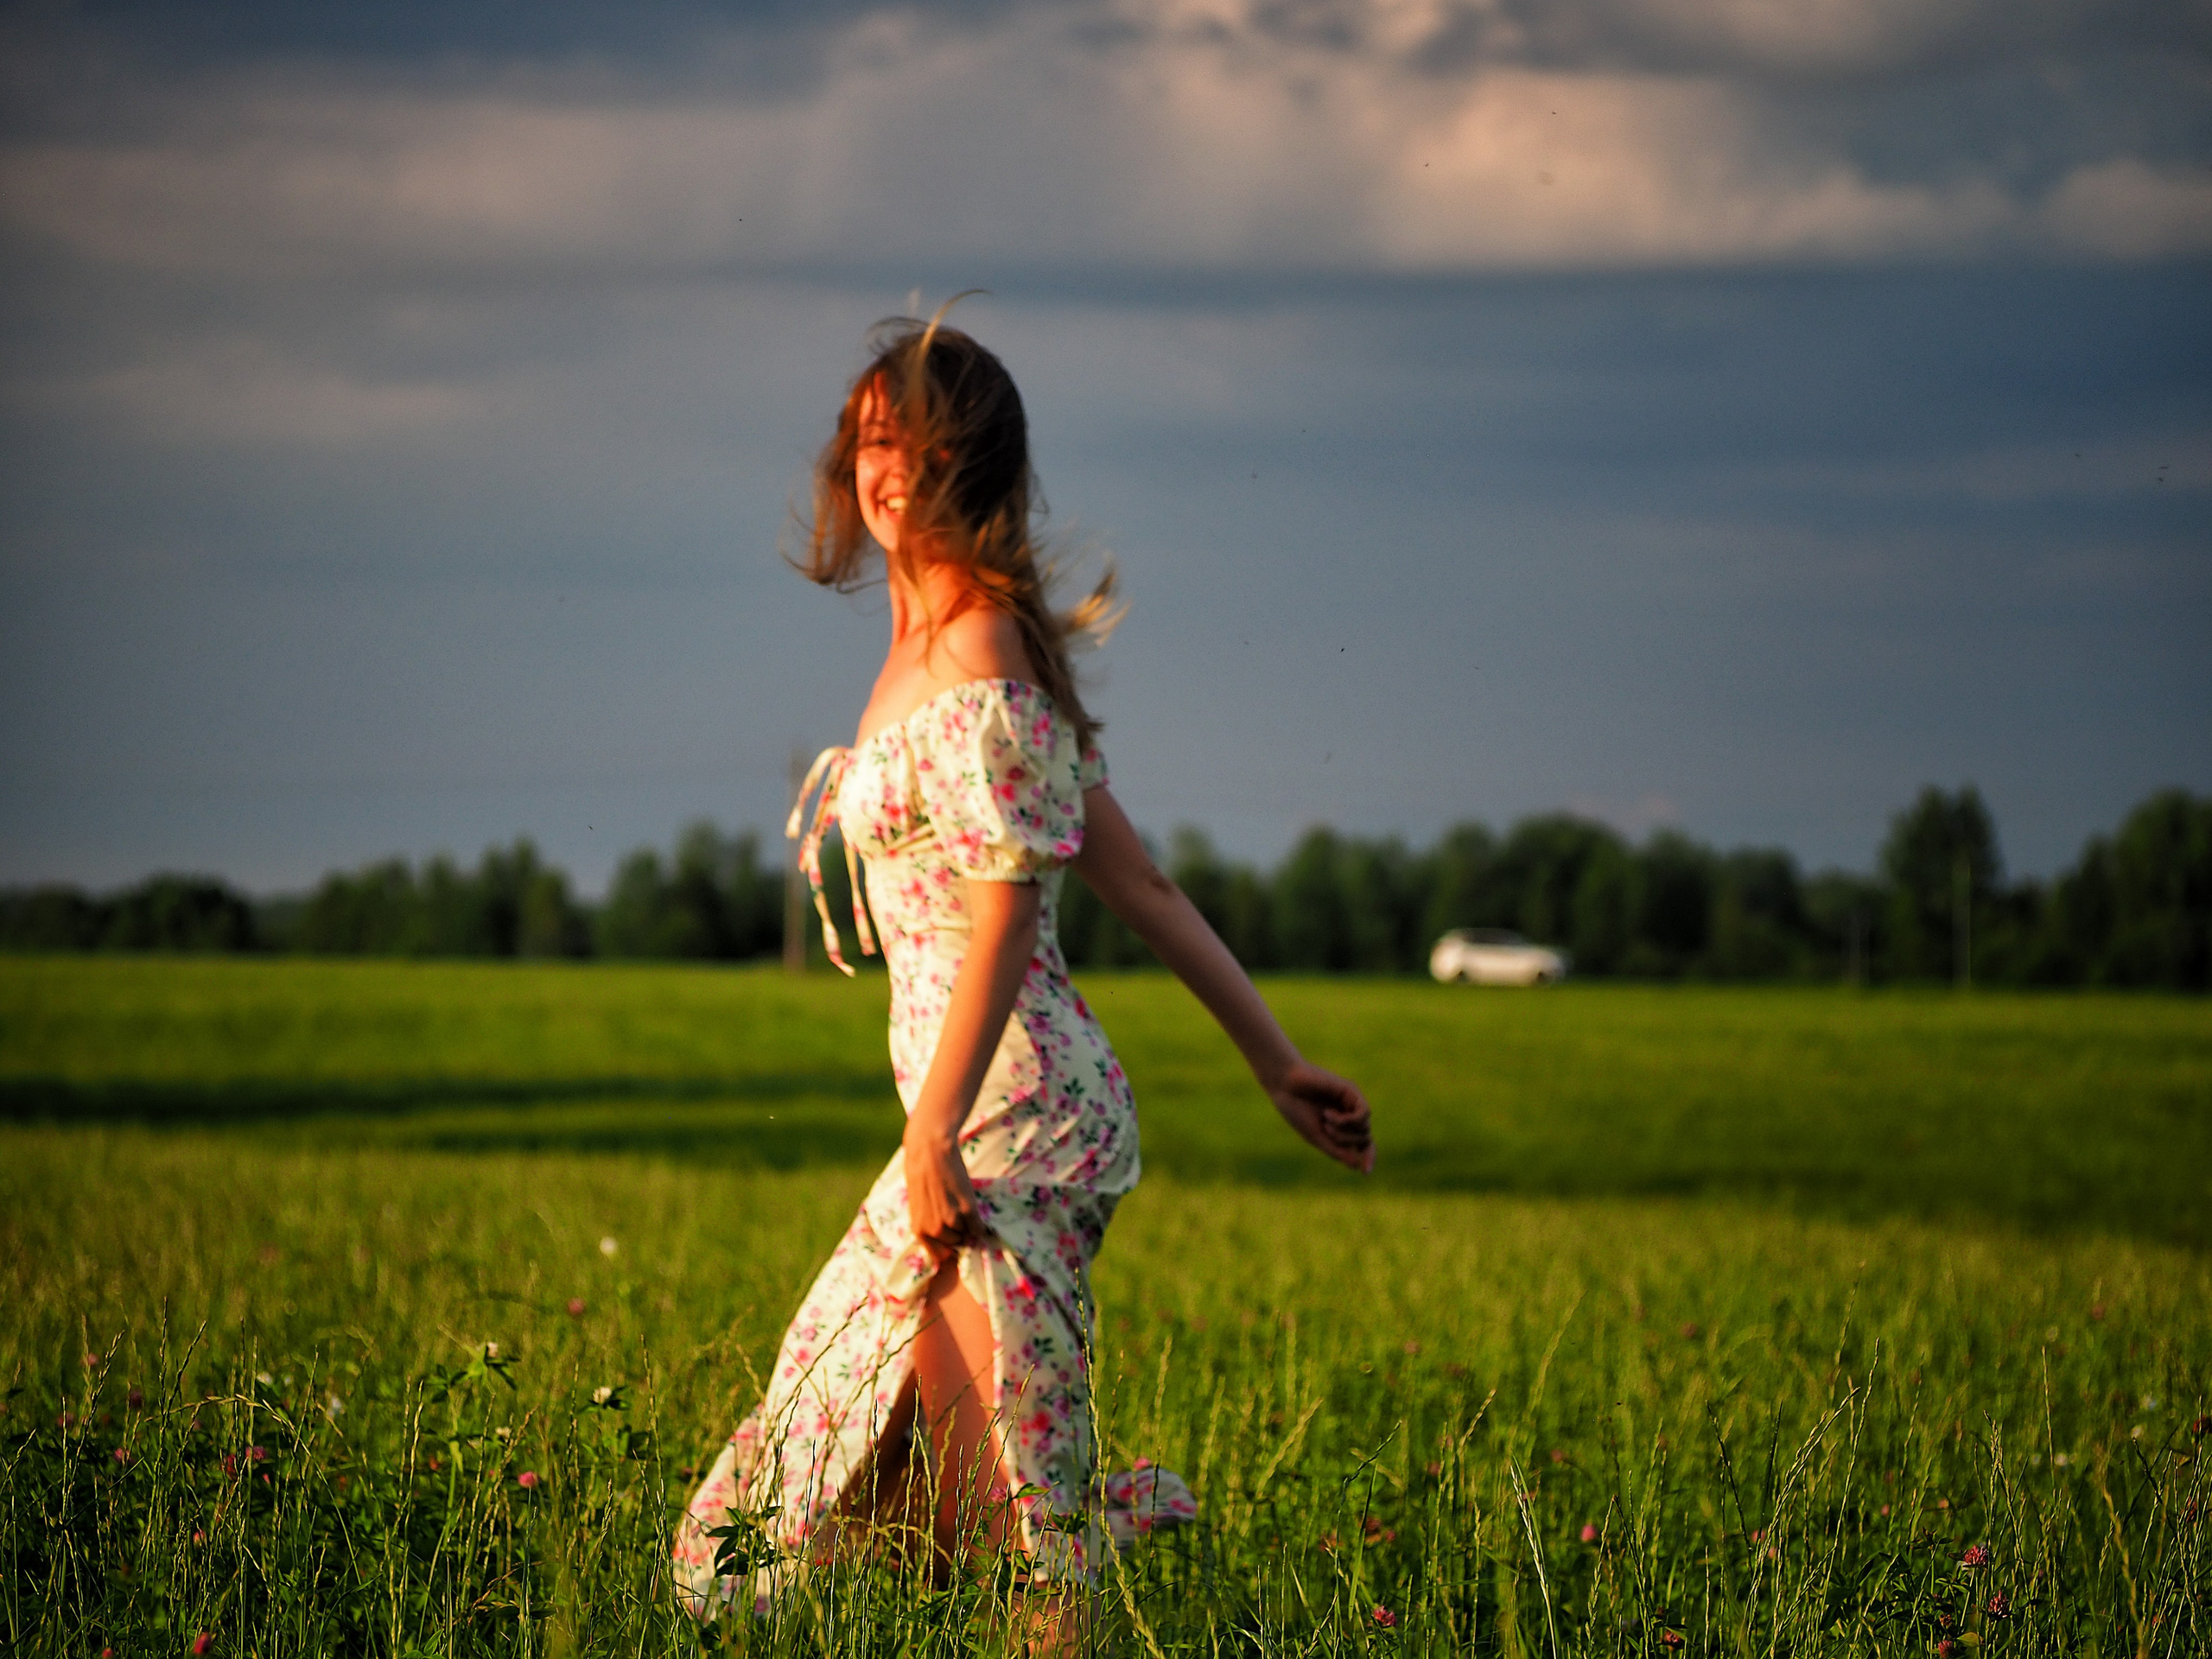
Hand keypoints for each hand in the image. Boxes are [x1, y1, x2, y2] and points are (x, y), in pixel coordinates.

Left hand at [903, 1128, 989, 1262]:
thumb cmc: (920, 1174)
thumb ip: (928, 1222)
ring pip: (967, 1234)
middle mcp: (935, 1229)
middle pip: (955, 1243)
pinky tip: (972, 1208)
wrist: (929, 1151)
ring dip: (967, 1223)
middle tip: (956, 1214)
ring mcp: (952, 1220)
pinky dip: (980, 1223)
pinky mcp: (968, 1208)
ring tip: (960, 1205)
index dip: (947, 1247)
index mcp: (919, 1230)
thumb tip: (942, 1234)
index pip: (939, 1255)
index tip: (951, 1238)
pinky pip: (978, 1227)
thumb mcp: (918, 1205)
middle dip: (957, 1232)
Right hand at [1267, 1058, 1374, 1174]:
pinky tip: (1329, 1114)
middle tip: (1326, 1131)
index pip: (1363, 1146)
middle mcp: (1349, 1115)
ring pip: (1365, 1128)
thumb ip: (1336, 1150)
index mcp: (1341, 1128)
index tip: (1365, 1173)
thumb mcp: (1316, 1137)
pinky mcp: (1351, 1091)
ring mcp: (1351, 1103)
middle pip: (1364, 1139)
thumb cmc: (1296, 1110)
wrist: (1285, 1085)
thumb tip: (1356, 1165)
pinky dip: (1348, 1120)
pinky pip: (1363, 1114)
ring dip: (1345, 1132)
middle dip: (1346, 1142)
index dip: (1368, 1159)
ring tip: (1325, 1121)